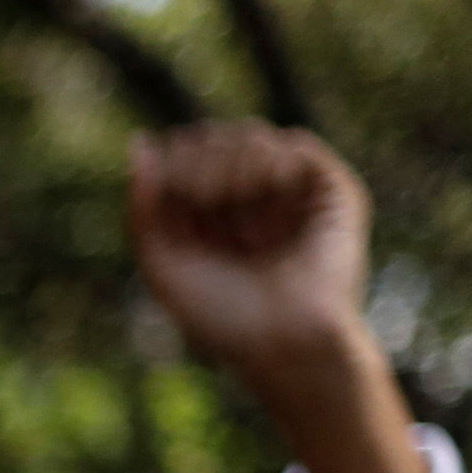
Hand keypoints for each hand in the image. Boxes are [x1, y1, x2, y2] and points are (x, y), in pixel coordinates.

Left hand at [128, 122, 376, 388]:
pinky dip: (269, 166)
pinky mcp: (330, 188)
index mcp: (212, 214)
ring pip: (249, 133)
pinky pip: (291, 143)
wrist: (285, 339)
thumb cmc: (222, 316)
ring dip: (231, 167)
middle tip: (206, 203)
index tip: (179, 204)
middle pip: (212, 137)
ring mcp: (290, 191)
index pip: (182, 154)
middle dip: (200, 164)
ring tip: (239, 213)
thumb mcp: (163, 262)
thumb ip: (144, 206)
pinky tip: (270, 198)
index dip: (174, 167)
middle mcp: (251, 198)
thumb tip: (141, 141)